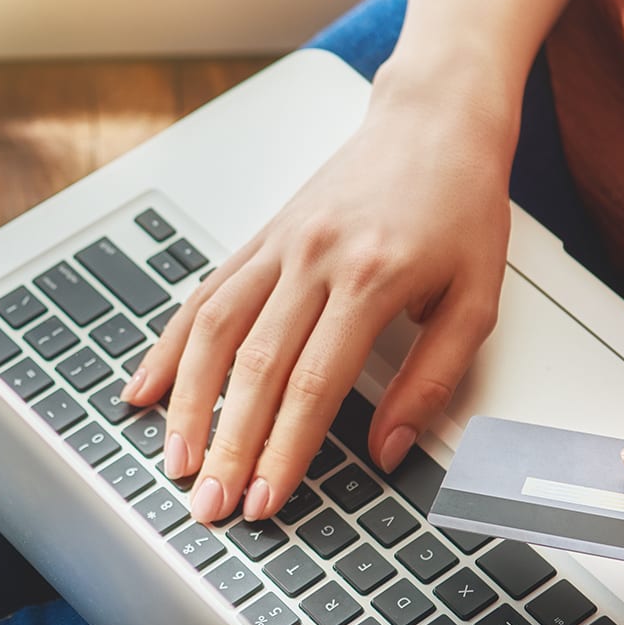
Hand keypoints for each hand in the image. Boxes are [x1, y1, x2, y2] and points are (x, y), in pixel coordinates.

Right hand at [120, 65, 513, 522]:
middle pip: (254, 368)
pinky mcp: (258, 238)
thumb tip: (389, 449)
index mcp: (371, 277)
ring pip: (213, 332)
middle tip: (210, 504)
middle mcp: (313, 259)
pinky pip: (203, 297)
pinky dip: (170, 346)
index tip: (266, 499)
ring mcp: (277, 246)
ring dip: (188, 404)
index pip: (315, 383)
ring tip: (175, 461)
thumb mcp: (476, 299)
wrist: (433, 119)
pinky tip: (147, 388)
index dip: (284, 449)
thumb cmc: (460, 205)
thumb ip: (433, 379)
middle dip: (227, 446)